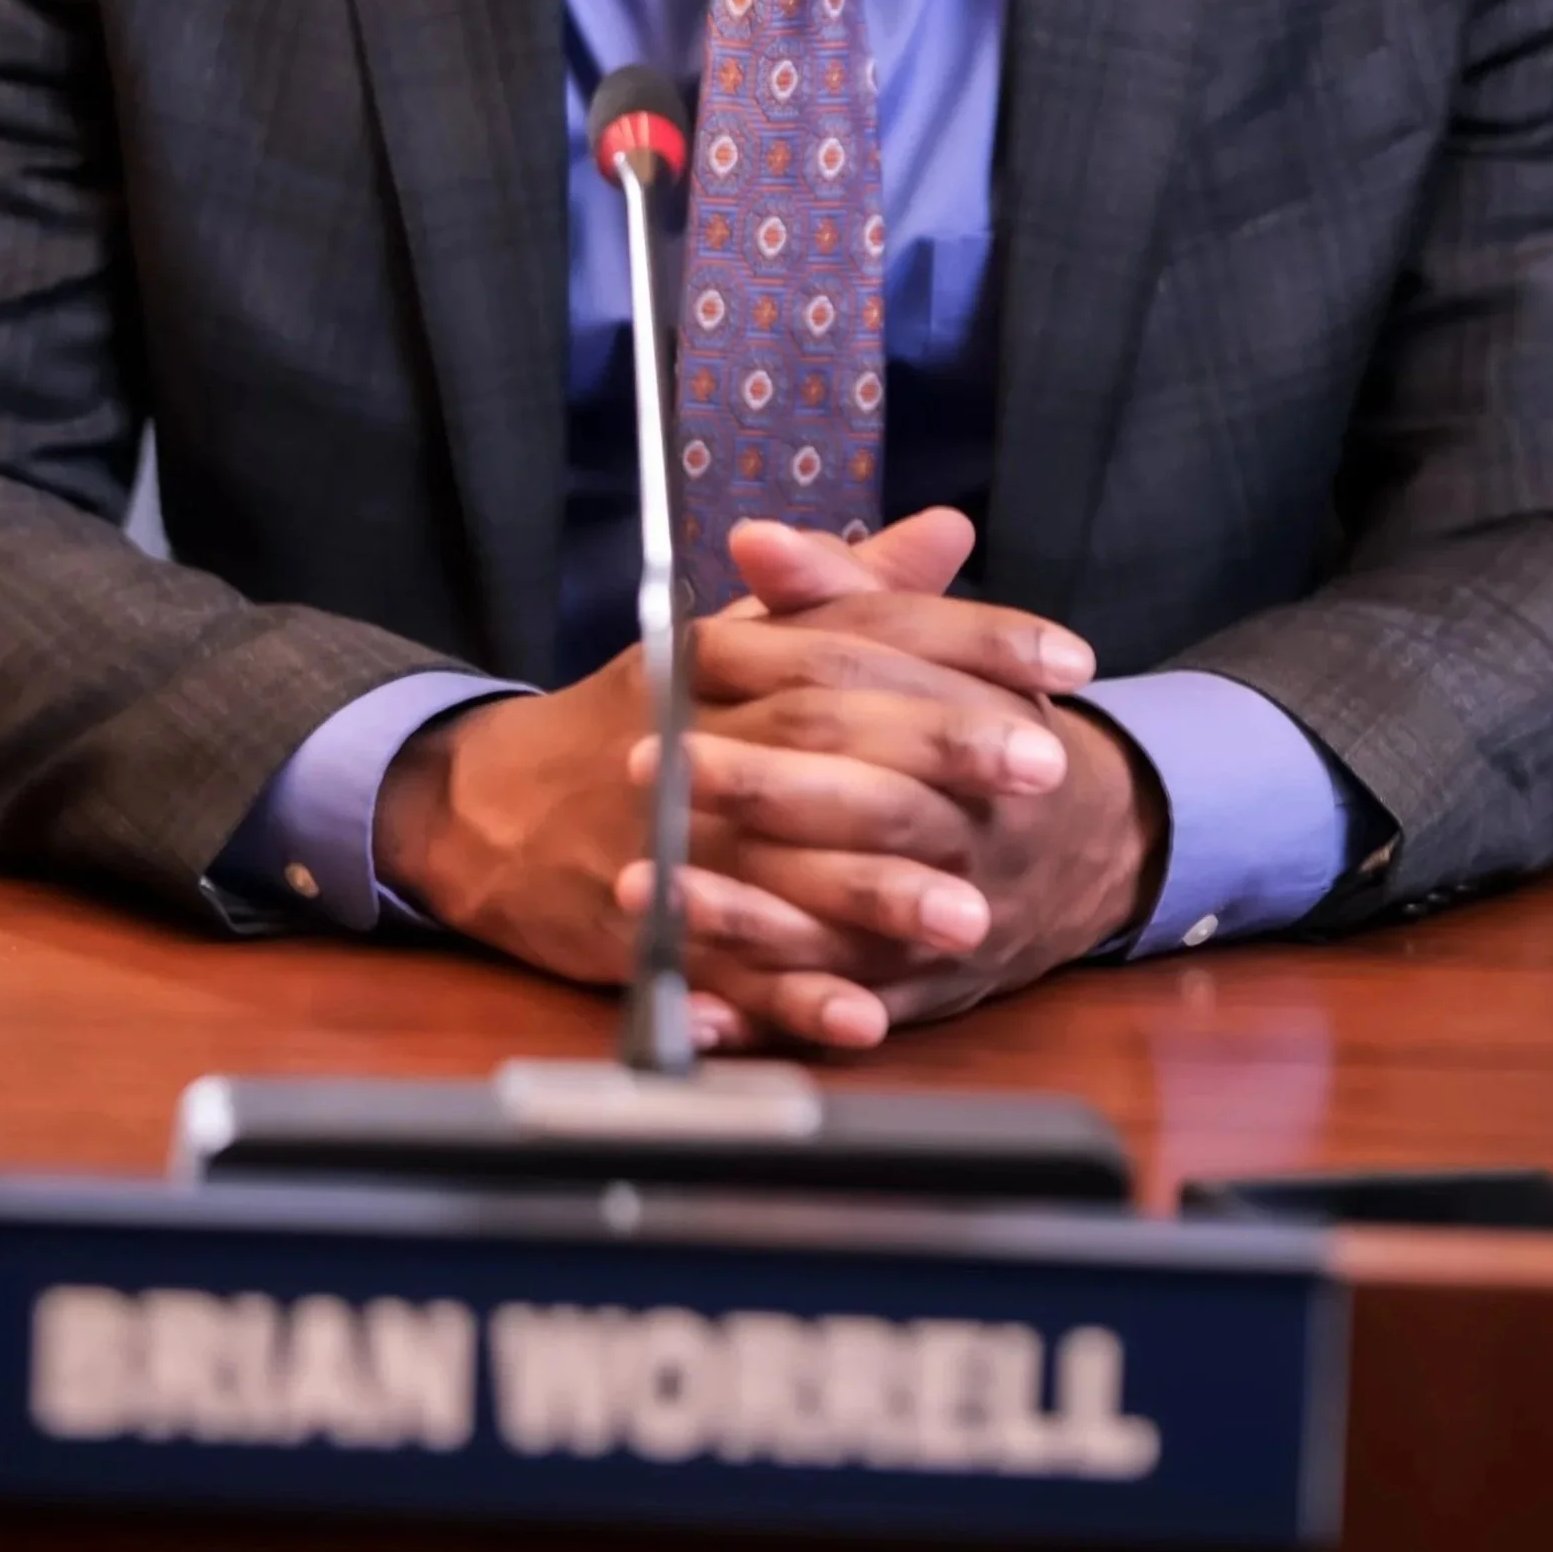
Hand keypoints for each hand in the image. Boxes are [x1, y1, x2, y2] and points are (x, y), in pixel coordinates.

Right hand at [372, 510, 1117, 1048]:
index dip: (967, 638)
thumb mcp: (735, 638)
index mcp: (722, 652)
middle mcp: (693, 731)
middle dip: (939, 749)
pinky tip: (862, 1018)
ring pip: (776, 860)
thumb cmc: (637, 718)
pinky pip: (719, 966)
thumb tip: (952, 533)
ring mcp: (661, 833)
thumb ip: (851, 594)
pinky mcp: (635, 926)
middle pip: (824, 730)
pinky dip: (787, 996)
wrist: (483, 806)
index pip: (857, 629)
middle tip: (1049, 770)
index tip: (1068, 658)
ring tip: (973, 919)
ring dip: (874, 892)